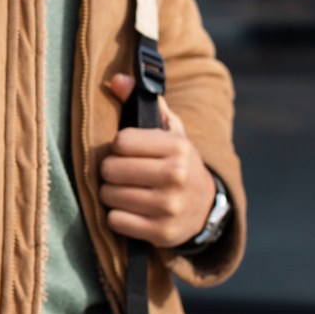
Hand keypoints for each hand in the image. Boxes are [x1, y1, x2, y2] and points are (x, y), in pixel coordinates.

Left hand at [100, 74, 216, 248]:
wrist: (204, 207)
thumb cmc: (177, 162)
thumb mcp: (168, 131)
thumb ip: (141, 103)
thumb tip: (117, 80)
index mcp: (177, 147)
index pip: (121, 141)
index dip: (118, 146)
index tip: (127, 150)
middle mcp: (176, 176)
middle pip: (110, 169)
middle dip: (110, 171)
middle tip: (122, 172)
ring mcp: (169, 207)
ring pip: (109, 196)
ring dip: (111, 194)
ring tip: (126, 190)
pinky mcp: (161, 233)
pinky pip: (115, 221)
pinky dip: (117, 216)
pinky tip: (130, 210)